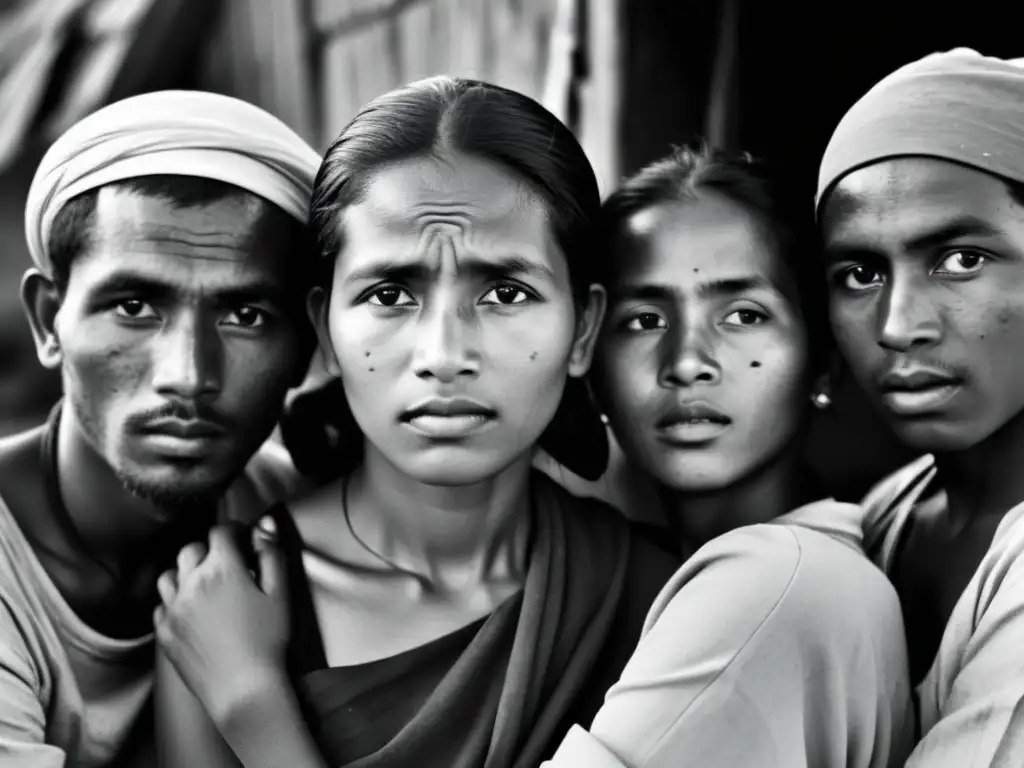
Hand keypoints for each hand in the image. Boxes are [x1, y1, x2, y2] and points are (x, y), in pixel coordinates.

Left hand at [155, 517, 289, 724]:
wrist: (243, 688)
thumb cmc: (267, 641)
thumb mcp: (280, 594)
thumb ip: (271, 555)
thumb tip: (263, 528)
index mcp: (222, 569)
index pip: (220, 532)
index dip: (233, 530)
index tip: (242, 538)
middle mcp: (191, 583)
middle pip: (190, 550)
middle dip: (208, 549)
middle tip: (225, 562)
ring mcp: (173, 609)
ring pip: (169, 575)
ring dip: (185, 573)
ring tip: (202, 584)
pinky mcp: (164, 633)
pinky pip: (161, 606)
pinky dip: (173, 602)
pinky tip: (190, 610)